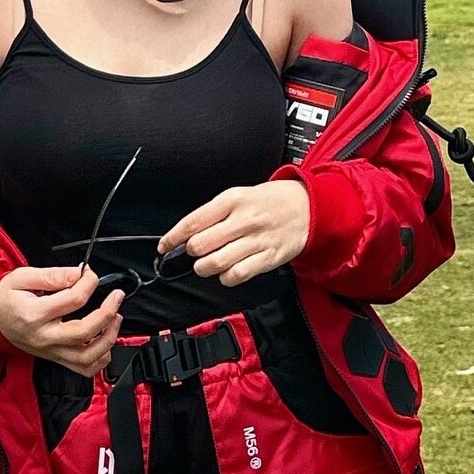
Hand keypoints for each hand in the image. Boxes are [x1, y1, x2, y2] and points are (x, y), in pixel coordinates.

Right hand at [0, 264, 125, 375]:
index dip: (89, 283)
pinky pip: (83, 369)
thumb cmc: (6, 296)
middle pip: (84, 333)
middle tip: (116, 297)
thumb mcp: (23, 277)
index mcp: (35, 314)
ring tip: (115, 319)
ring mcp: (50, 351)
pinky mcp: (54, 358)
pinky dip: (100, 359)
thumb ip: (53, 275)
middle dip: (107, 314)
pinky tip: (105, 342)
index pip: (73, 300)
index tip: (91, 274)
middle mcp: (44, 337)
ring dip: (108, 339)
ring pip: (87, 357)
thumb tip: (79, 273)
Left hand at [157, 181, 310, 286]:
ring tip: (206, 264)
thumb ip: (214, 213)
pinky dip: (226, 278)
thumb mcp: (239, 195)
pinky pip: (237, 275)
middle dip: (191, 252)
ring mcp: (256, 240)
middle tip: (194, 252)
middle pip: (201, 245)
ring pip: (216, 263)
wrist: (308, 207)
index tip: (165, 246)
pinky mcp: (268, 258)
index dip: (173, 237)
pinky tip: (226, 272)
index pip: (193, 222)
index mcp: (232, 200)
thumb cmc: (270, 201)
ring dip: (204, 267)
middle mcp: (243, 220)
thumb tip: (187, 233)